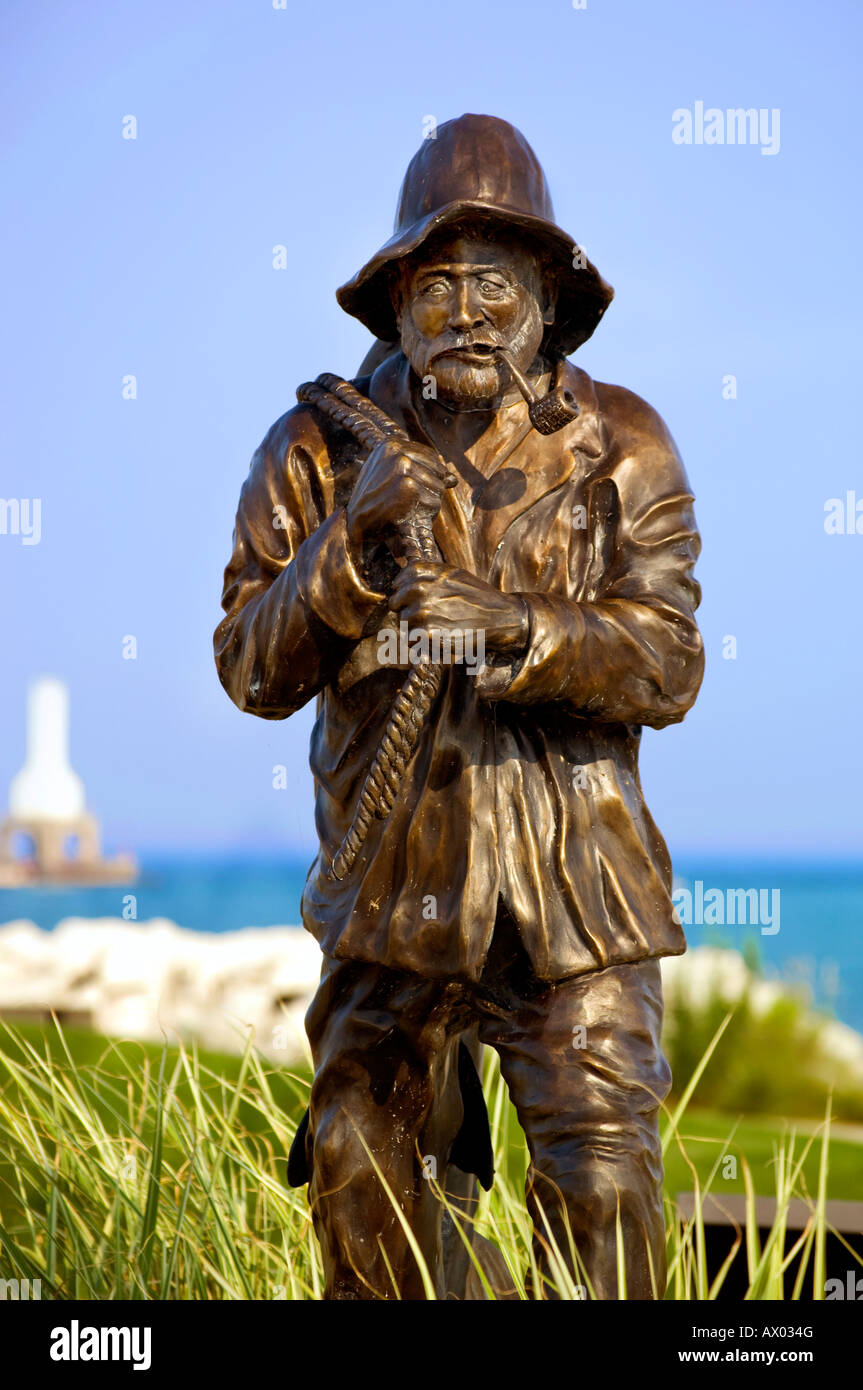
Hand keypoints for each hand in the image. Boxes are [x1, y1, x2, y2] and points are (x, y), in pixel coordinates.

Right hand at [346, 438, 457, 548]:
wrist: (356, 524)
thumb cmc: (374, 502)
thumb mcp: (391, 478)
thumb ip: (420, 471)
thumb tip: (453, 479)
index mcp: (391, 444)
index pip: (432, 457)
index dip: (431, 476)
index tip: (415, 490)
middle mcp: (397, 451)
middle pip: (438, 472)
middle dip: (429, 490)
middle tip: (406, 502)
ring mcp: (403, 467)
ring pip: (438, 488)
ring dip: (427, 503)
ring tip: (405, 508)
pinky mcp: (408, 486)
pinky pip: (434, 502)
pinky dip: (425, 514)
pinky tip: (406, 515)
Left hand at [389, 561, 529, 655]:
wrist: (499, 617)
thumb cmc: (478, 596)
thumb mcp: (453, 573)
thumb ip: (428, 574)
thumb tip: (402, 579)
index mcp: (425, 573)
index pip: (399, 581)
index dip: (404, 592)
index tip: (413, 599)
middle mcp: (420, 590)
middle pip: (396, 604)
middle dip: (407, 611)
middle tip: (428, 618)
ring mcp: (422, 612)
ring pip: (403, 624)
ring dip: (415, 628)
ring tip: (437, 628)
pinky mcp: (426, 634)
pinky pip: (411, 640)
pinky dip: (422, 643)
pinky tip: (439, 639)